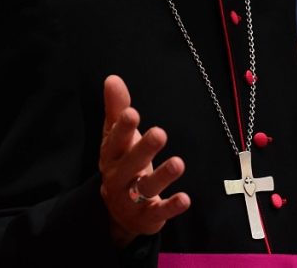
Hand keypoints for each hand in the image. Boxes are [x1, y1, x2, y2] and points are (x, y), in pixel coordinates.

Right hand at [99, 75, 189, 246]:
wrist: (117, 212)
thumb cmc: (121, 163)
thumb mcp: (117, 138)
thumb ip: (116, 109)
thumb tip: (112, 79)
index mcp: (111, 156)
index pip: (114, 141)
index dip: (122, 129)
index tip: (133, 113)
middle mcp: (118, 178)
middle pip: (130, 163)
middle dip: (144, 149)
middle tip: (160, 133)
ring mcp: (131, 200)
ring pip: (145, 188)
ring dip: (162, 176)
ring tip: (178, 163)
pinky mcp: (146, 217)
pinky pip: (159, 212)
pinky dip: (171, 207)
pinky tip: (185, 198)